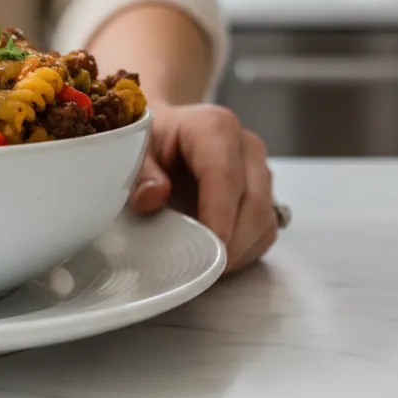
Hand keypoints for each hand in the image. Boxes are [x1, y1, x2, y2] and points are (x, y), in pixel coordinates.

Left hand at [130, 104, 277, 272]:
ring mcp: (259, 171)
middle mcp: (246, 148)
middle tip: (203, 269)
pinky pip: (265, 230)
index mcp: (215, 128)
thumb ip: (139, 171)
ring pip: (264, 219)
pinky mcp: (263, 194)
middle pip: (254, 202)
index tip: (211, 247)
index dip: (220, 215)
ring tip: (205, 266)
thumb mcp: (133, 147)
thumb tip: (153, 197)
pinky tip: (216, 257)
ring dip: (240, 250)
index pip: (225, 176)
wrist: (164, 131)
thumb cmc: (150, 139)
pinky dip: (245, 250)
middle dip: (232, 241)